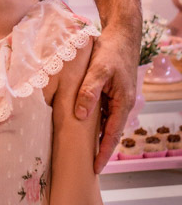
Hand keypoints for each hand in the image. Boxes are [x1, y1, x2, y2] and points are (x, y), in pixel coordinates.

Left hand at [74, 22, 138, 171]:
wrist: (121, 35)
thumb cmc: (111, 51)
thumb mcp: (98, 70)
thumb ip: (89, 91)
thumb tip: (81, 115)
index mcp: (123, 103)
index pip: (112, 135)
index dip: (104, 153)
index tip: (95, 169)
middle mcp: (122, 104)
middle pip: (109, 132)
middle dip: (99, 149)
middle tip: (85, 166)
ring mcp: (117, 98)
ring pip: (105, 122)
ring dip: (95, 135)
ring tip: (81, 150)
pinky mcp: (111, 91)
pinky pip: (102, 110)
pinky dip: (93, 119)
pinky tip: (81, 124)